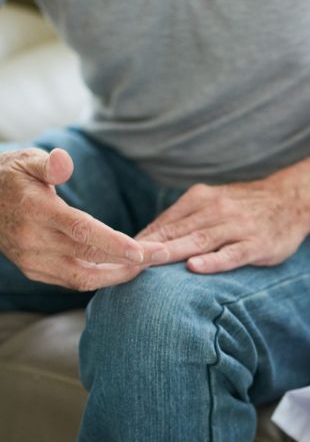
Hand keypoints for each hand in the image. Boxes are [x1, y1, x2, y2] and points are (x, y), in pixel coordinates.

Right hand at [0, 148, 162, 290]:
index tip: (144, 250)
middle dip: (130, 259)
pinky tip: (122, 269)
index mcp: (37, 211)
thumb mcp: (28, 160)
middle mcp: (33, 240)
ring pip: (83, 277)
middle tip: (163, 255)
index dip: (114, 243)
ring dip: (118, 275)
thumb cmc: (13, 177)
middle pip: (89, 256)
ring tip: (147, 265)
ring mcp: (32, 259)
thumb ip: (49, 163)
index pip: (81, 230)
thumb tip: (64, 161)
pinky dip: (100, 278)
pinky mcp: (34, 271)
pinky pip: (73, 281)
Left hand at [137, 176, 309, 273]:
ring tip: (148, 263)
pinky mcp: (256, 245)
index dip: (141, 239)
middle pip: (176, 231)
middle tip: (120, 261)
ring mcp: (237, 228)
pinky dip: (213, 261)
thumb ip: (186, 218)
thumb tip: (148, 239)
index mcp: (201, 199)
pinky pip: (232, 254)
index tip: (115, 255)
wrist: (293, 199)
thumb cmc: (249, 207)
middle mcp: (216, 210)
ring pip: (199, 241)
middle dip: (147, 247)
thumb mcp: (215, 202)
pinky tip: (195, 267)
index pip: (165, 222)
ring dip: (172, 252)